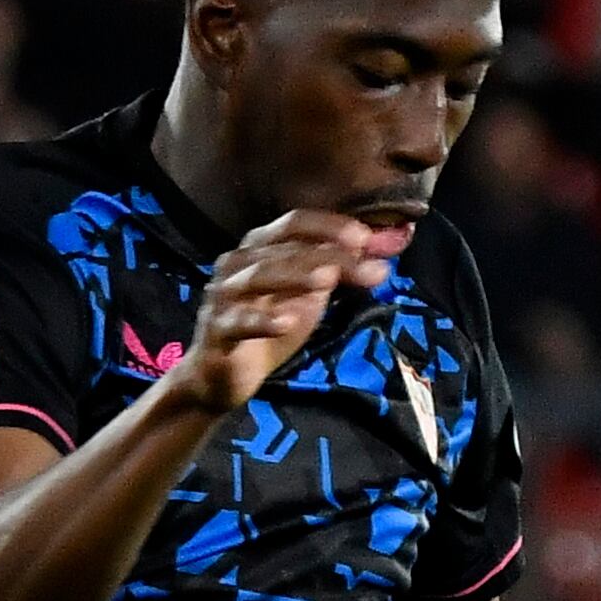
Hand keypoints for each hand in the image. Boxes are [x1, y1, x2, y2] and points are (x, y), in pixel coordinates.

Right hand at [165, 208, 407, 413]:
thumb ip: (339, 271)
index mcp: (259, 247)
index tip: (365, 238)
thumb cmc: (267, 329)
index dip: (329, 226)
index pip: (294, 224)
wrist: (222, 376)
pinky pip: (238, 322)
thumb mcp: (309, 297)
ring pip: (259, 277)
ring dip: (295, 275)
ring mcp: (223, 295)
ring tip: (327, 279)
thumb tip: (384, 252)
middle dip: (328, 255)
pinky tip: (285, 322)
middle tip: (366, 266)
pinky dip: (262, 321)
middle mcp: (237, 262)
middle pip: (285, 250)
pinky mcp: (216, 330)